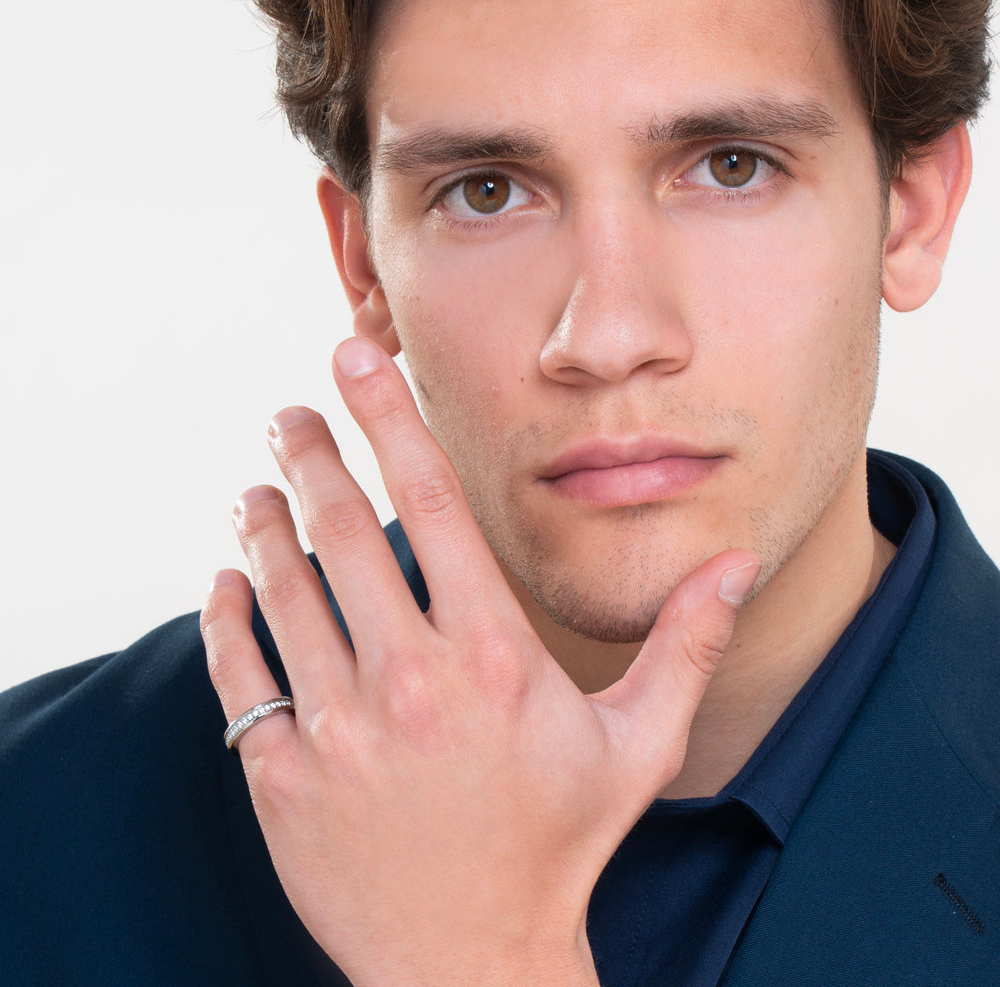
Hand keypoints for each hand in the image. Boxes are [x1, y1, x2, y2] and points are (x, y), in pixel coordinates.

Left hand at [201, 337, 758, 986]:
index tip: (357, 361)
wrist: (470, 960)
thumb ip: (684, 645)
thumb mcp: (638, 745)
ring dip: (265, 525)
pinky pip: (241, 675)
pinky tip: (229, 578)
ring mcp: (338, 730)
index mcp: (493, 656)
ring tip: (257, 486)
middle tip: (289, 414)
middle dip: (310, 454)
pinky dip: (228, 615)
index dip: (392, 419)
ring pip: (284, 592)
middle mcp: (409, 681)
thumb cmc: (557, 844)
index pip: (436, 503)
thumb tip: (736, 564)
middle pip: (345, 530)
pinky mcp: (284, 778)